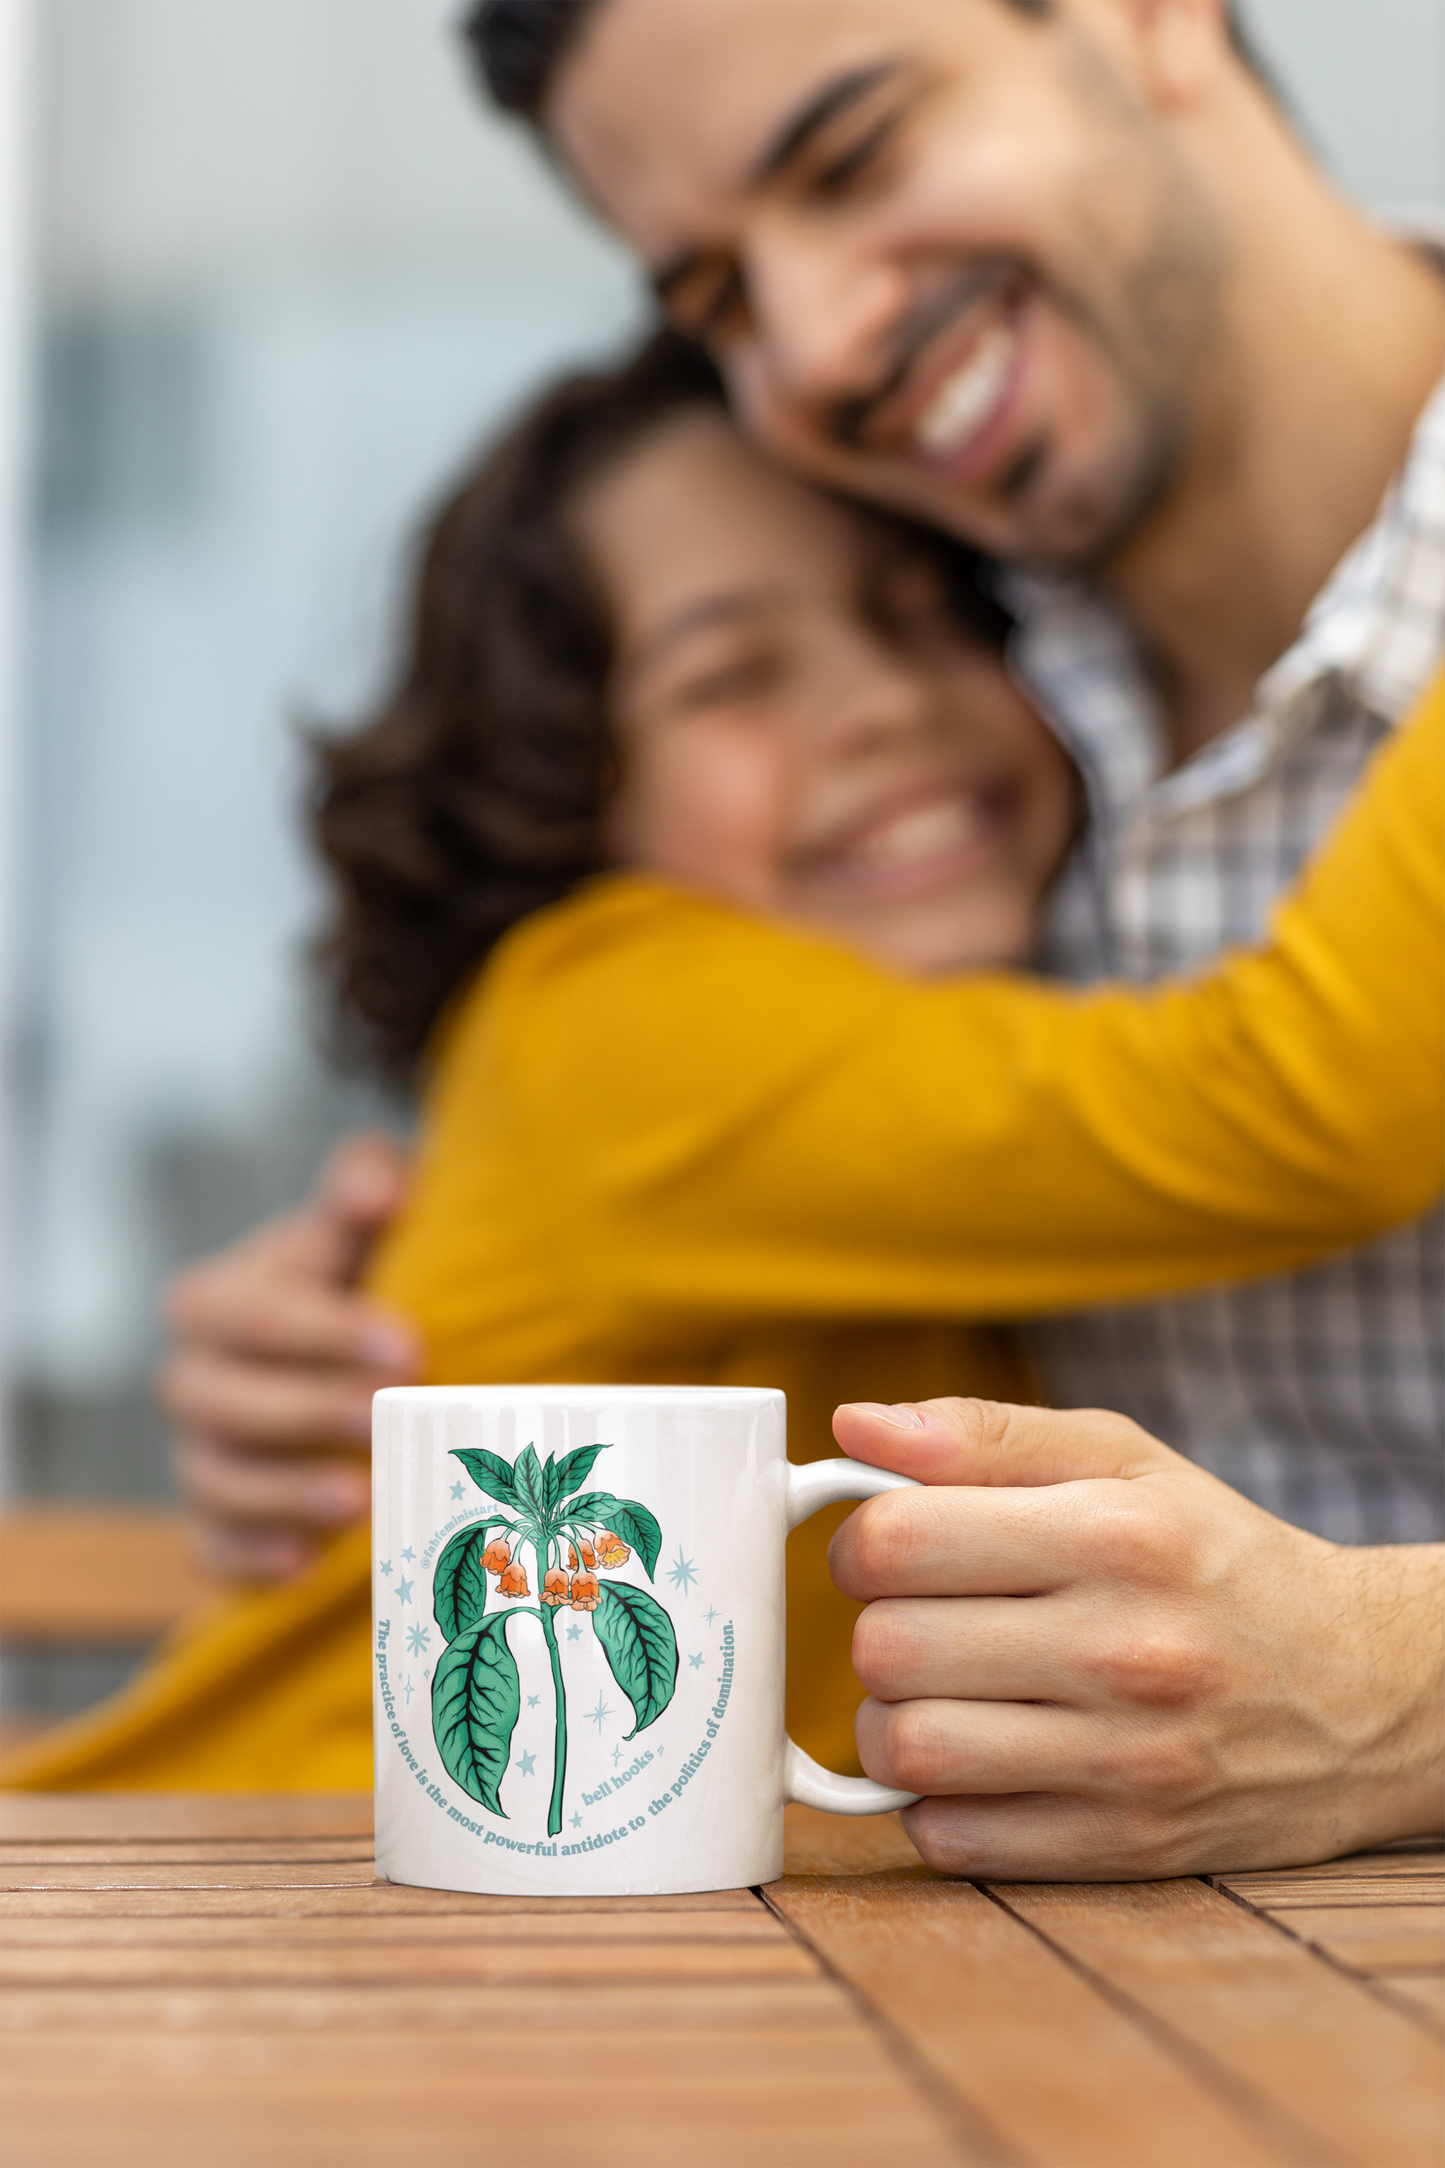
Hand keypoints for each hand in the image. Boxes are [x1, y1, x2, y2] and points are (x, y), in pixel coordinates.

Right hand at [157, 1131, 419, 1582]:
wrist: (347, 1360)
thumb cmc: (357, 1281)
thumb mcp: (360, 1232)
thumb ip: (364, 1191)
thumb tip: (376, 1185)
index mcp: (215, 1301)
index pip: (255, 1315)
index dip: (328, 1332)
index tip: (410, 1348)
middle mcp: (190, 1379)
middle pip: (220, 1403)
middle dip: (306, 1412)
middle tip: (388, 1416)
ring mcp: (198, 1455)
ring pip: (213, 1481)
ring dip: (283, 1493)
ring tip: (358, 1499)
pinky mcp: (215, 1523)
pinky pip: (211, 1549)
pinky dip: (251, 1558)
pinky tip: (305, 1562)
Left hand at [829, 1398, 1444, 1878]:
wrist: (1364, 1691)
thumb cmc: (1213, 1557)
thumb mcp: (1121, 1461)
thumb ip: (984, 1435)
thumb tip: (853, 1425)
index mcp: (1115, 1534)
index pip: (896, 1538)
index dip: (857, 1539)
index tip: (884, 1549)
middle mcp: (1124, 1648)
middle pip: (885, 1648)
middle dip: (875, 1629)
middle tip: (918, 1620)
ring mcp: (1127, 1760)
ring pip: (905, 1750)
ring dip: (890, 1723)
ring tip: (938, 1693)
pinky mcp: (1124, 1847)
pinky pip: (954, 1840)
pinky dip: (936, 1803)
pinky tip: (980, 1760)